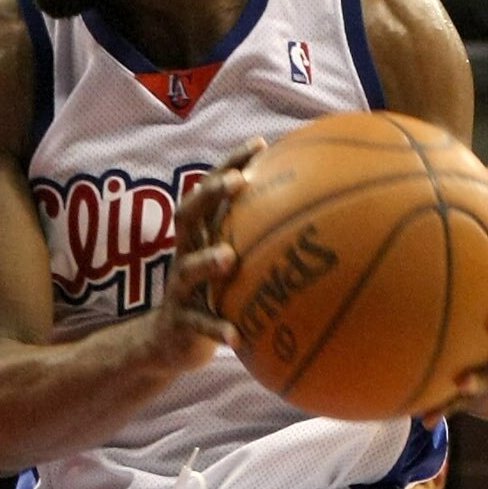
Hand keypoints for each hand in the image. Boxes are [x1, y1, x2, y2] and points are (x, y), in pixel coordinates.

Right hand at [141, 141, 263, 377]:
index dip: (229, 164)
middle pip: (189, 215)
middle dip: (211, 194)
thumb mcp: (231, 266)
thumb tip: (318, 222)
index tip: (260, 145)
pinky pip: (200, 325)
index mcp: (200, 237)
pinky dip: (217, 329)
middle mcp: (185, 255)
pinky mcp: (182, 324)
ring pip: (188, 268)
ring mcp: (180, 289)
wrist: (169, 343)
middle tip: (238, 183)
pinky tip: (237, 336)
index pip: (209, 190)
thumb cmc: (211, 296)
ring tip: (228, 258)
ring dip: (206, 261)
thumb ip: (257, 241)